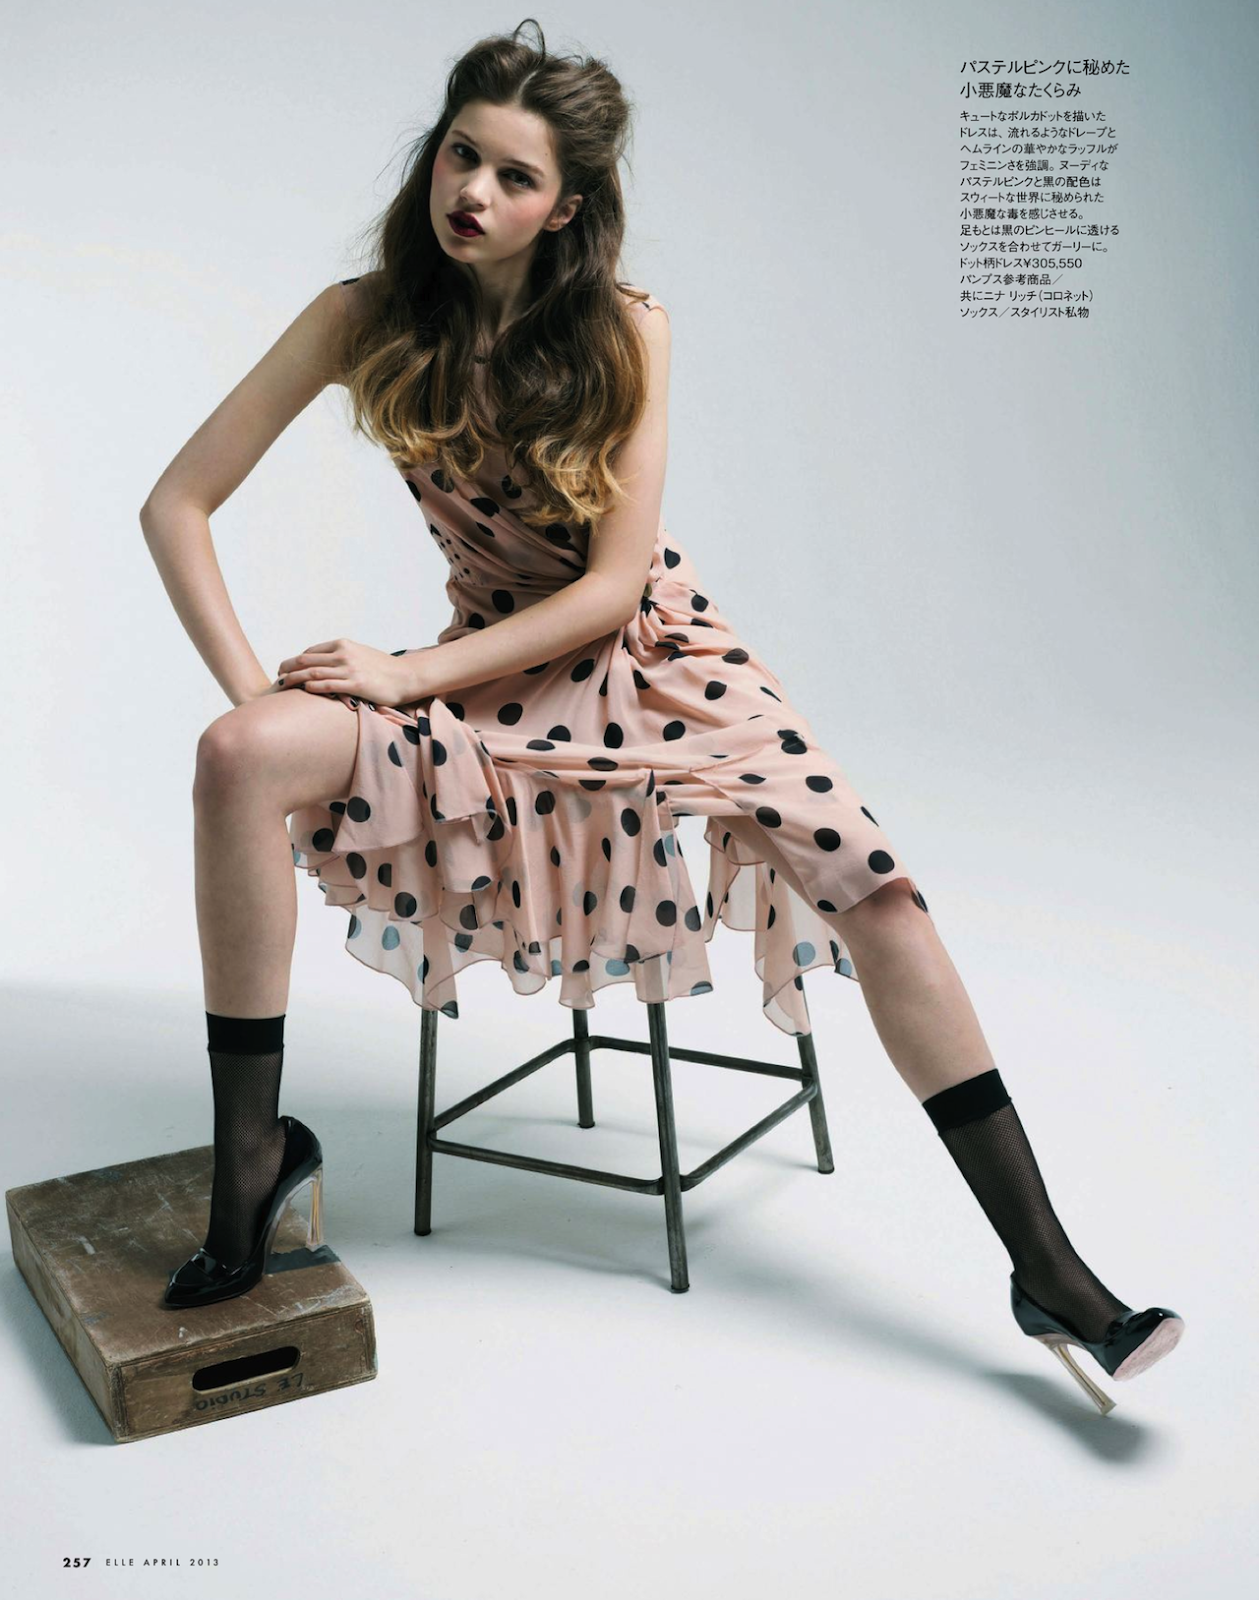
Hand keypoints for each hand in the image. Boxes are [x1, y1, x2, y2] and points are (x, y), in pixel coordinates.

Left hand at [275, 638, 417, 707]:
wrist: (406, 676)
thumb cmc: (385, 668)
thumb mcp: (361, 654)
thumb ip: (343, 656)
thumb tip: (327, 664)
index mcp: (343, 645)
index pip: (311, 652)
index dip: (295, 661)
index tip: (286, 669)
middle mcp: (344, 654)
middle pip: (306, 661)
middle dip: (288, 669)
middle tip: (277, 678)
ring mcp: (349, 669)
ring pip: (312, 673)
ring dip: (294, 679)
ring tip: (282, 686)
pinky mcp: (355, 685)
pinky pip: (328, 685)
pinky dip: (312, 687)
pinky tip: (303, 691)